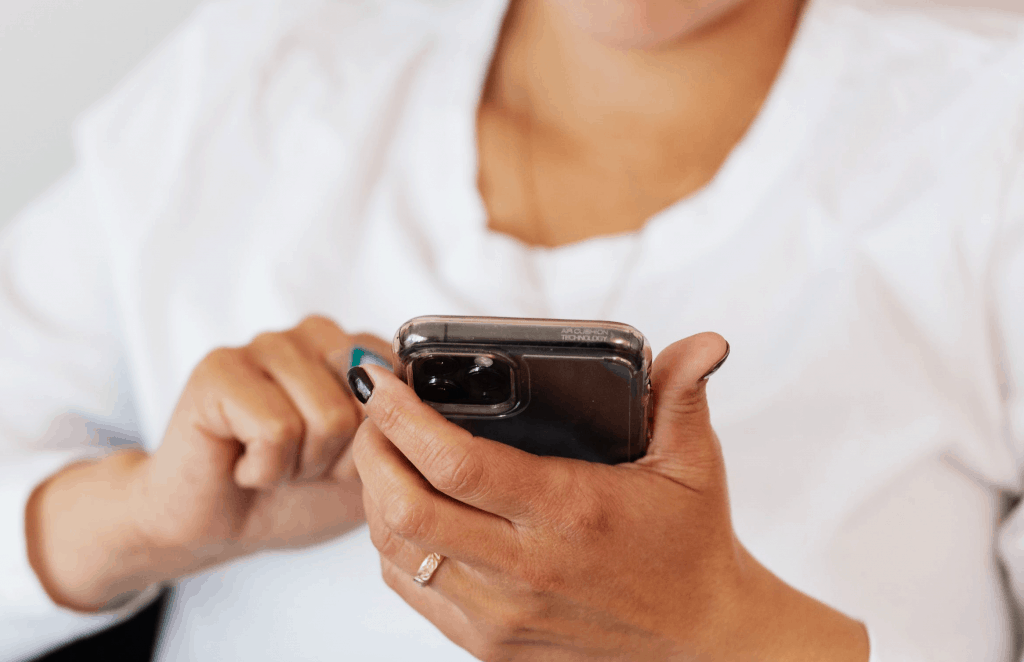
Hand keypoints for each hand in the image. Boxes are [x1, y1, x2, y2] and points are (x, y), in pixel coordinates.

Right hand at [132, 315, 390, 567]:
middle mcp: (314, 334)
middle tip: (302, 463)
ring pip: (327, 418)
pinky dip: (266, 470)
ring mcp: (265, 343)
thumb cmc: (298, 493)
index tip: (342, 457)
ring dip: (301, 465)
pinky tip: (243, 465)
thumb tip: (412, 402)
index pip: (405, 387)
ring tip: (272, 462)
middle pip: (369, 403)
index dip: (378, 444)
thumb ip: (404, 430)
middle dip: (342, 455)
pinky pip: (278, 430)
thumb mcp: (373, 467)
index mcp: (357, 348)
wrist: (220, 529)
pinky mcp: (219, 368)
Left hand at [353, 333, 868, 660]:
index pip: (458, 464)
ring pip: (396, 552)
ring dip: (374, 495)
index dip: (403, 417)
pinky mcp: (489, 644)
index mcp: (570, 512)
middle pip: (405, 508)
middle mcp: (527, 569)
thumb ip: (683, 394)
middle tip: (374, 412)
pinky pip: (411, 590)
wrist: (699, 641)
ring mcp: (502, 615)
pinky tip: (405, 509)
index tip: (381, 380)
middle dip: (371, 450)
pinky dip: (392, 544)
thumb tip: (706, 341)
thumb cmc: (690, 545)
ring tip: (384, 451)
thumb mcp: (694, 464)